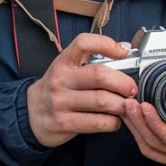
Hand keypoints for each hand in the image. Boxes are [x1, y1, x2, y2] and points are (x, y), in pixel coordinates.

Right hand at [26, 33, 137, 147]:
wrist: (32, 113)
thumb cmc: (58, 88)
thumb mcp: (67, 69)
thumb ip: (90, 64)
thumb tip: (125, 59)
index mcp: (63, 61)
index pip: (84, 43)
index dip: (106, 44)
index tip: (122, 52)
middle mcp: (60, 79)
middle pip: (99, 75)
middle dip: (123, 83)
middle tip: (132, 89)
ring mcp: (60, 102)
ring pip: (102, 101)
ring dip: (121, 105)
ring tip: (127, 106)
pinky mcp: (63, 122)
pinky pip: (97, 122)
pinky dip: (113, 122)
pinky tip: (115, 120)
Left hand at [120, 55, 165, 165]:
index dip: (154, 123)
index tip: (143, 105)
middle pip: (155, 144)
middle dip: (138, 123)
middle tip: (128, 103)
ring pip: (150, 149)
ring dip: (135, 130)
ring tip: (125, 110)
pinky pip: (150, 151)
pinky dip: (138, 137)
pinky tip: (130, 121)